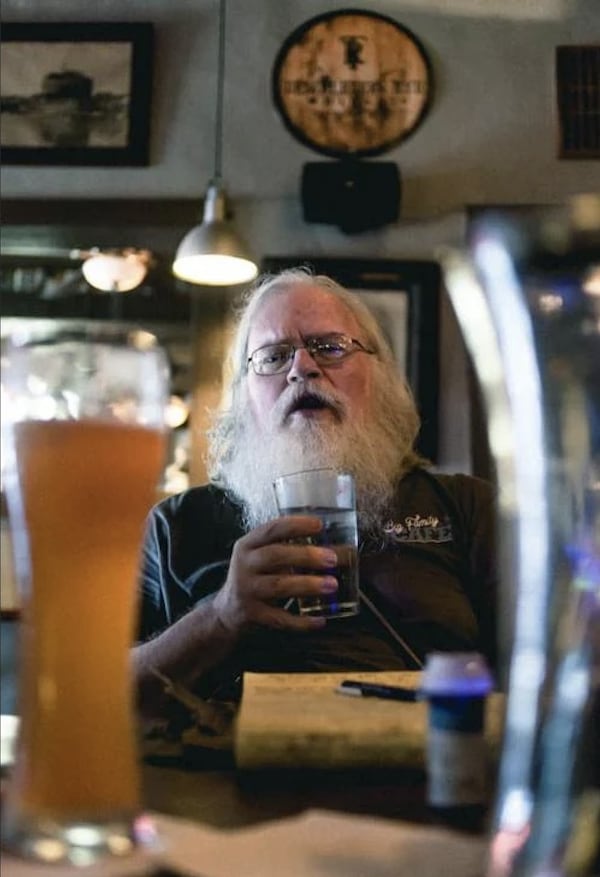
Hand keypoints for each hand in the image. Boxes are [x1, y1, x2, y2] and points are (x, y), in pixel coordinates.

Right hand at [213, 515, 336, 633]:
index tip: (320, 525)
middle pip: (275, 556)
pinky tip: (320, 620)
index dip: (296, 525)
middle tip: (332, 558)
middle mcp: (244, 565)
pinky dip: (301, 621)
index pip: (271, 529)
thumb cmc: (255, 576)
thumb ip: (286, 549)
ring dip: (307, 585)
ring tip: (332, 585)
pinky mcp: (251, 615)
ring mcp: (246, 590)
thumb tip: (333, 547)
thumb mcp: (260, 556)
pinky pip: (279, 618)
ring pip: (278, 586)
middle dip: (305, 555)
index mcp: (248, 545)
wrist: (227, 610)